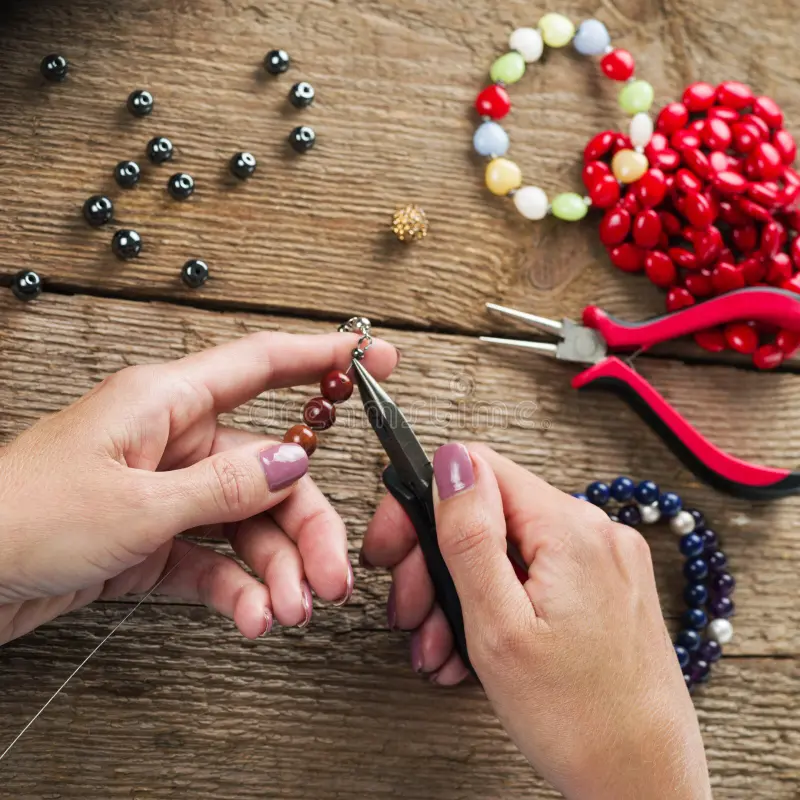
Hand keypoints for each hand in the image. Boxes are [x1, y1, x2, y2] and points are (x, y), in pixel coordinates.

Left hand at [0, 331, 397, 643]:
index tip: (373, 356)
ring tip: (287, 611)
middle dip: (306, 526)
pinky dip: (236, 589)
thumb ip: (225, 486)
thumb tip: (293, 460)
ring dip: (275, 570)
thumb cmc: (19, 517)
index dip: (323, 358)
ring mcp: (164, 493)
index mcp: (165, 403)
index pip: (261, 366)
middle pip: (269, 470)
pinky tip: (250, 618)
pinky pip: (213, 560)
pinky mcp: (152, 540)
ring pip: (247, 522)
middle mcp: (171, 442)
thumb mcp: (136, 504)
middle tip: (332, 578)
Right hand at [362, 443, 711, 799]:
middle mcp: (595, 533)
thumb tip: (451, 460)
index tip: (394, 546)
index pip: (476, 469)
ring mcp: (604, 562)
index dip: (422, 501)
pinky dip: (498, 603)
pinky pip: (535, 576)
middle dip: (436, 559)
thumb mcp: (500, 628)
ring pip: (507, 550)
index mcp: (571, 529)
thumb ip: (470, 535)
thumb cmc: (581, 721)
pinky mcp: (605, 589)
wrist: (647, 784)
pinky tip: (475, 647)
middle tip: (411, 611)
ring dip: (461, 592)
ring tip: (441, 647)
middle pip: (489, 512)